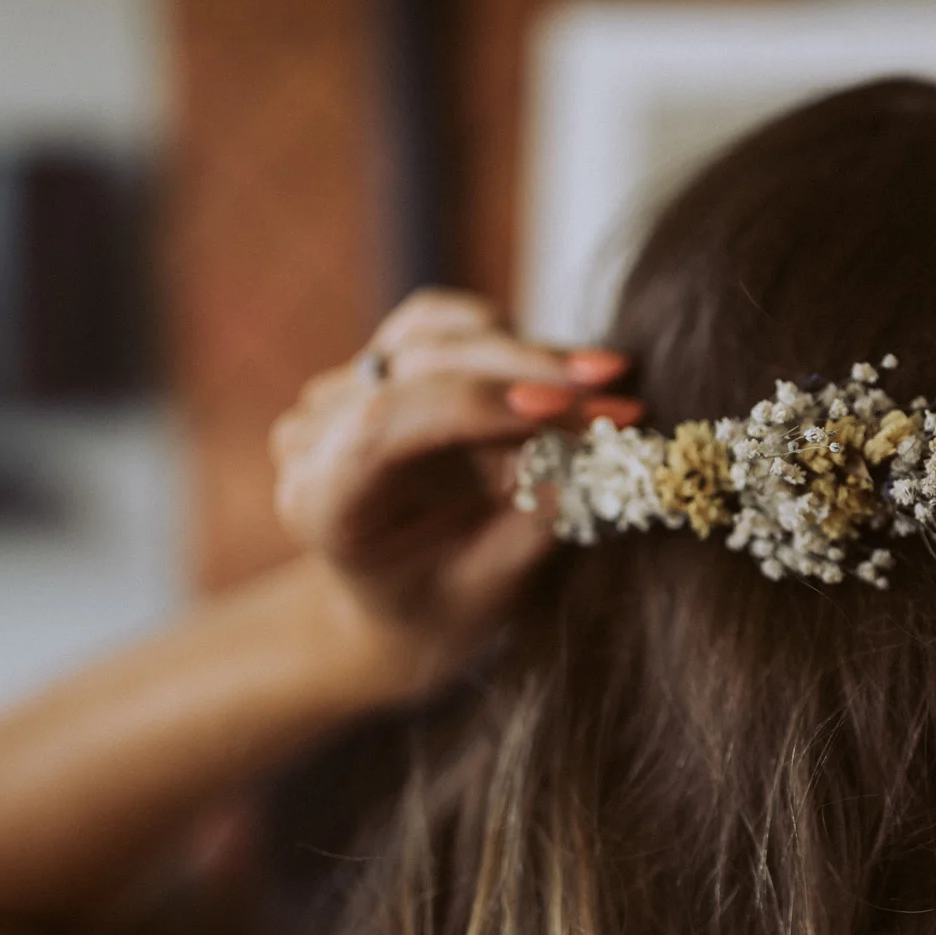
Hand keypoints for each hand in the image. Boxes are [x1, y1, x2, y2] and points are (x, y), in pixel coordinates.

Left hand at [269, 289, 639, 685]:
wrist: (402, 604)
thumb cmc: (446, 609)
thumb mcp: (493, 588)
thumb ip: (533, 521)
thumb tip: (588, 453)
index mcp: (319, 502)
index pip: (387, 423)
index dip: (485, 404)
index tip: (573, 412)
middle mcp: (315, 435)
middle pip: (420, 365)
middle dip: (531, 372)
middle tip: (620, 394)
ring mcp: (341, 391)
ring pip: (438, 333)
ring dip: (532, 352)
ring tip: (607, 383)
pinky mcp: (379, 363)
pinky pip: (448, 325)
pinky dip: (511, 342)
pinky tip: (566, 374)